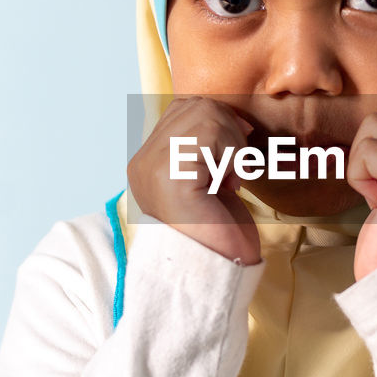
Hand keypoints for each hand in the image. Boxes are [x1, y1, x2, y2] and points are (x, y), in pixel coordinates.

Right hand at [127, 97, 261, 264]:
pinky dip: (233, 155)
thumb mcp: (212, 178)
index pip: (181, 108)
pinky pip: (211, 133)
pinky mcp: (171, 176)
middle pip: (194, 105)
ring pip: (205, 114)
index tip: (232, 160)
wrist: (222, 271)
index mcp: (146, 164)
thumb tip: (235, 118)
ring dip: (233, 145)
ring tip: (228, 180)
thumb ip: (209, 146)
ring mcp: (152, 168)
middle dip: (228, 131)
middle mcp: (141, 164)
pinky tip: (230, 184)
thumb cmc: (222, 231)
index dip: (217, 122)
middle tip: (232, 171)